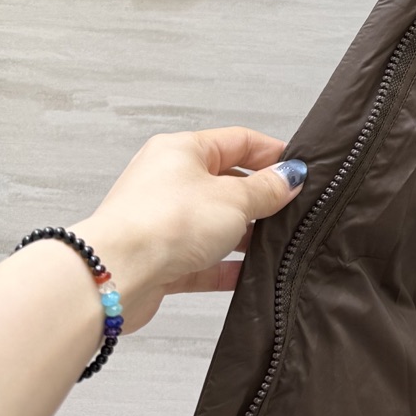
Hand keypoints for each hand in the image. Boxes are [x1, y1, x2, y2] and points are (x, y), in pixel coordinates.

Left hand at [75, 129, 306, 333]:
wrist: (116, 274)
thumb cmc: (165, 222)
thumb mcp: (233, 199)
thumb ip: (266, 189)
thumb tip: (290, 177)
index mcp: (181, 151)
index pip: (237, 141)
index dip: (271, 153)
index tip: (298, 169)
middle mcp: (168, 181)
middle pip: (225, 183)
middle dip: (259, 198)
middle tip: (291, 210)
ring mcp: (163, 221)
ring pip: (214, 223)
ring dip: (244, 234)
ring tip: (275, 244)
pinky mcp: (160, 258)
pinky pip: (201, 259)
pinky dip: (225, 266)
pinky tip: (248, 274)